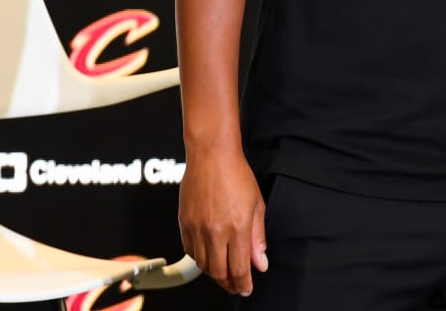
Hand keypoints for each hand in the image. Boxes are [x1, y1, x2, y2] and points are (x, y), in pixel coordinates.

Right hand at [179, 144, 266, 295]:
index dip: (243, 283)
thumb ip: (258, 237)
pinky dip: (200, 259)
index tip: (246, 288)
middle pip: (219, 271)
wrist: (212, 157)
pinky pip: (191, 252)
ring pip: (203, 264)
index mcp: (237, 228)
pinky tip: (209, 256)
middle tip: (236, 285)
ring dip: (215, 273)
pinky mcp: (184, 224)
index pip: (239, 268)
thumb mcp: (257, 205)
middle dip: (229, 283)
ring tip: (224, 272)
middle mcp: (215, 232)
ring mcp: (197, 229)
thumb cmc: (237, 175)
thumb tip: (260, 262)